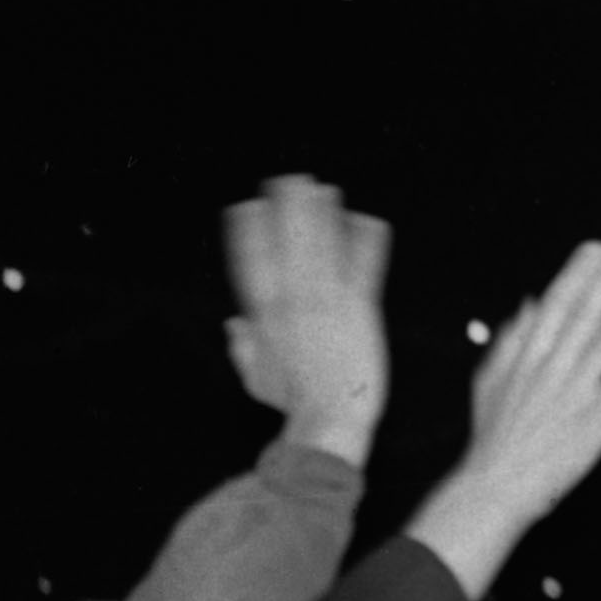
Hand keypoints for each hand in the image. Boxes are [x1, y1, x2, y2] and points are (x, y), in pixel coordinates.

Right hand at [222, 179, 395, 464]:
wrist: (328, 421)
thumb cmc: (294, 406)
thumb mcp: (257, 379)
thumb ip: (244, 349)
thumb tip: (232, 324)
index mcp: (265, 318)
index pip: (252, 265)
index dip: (248, 233)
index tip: (243, 207)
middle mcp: (293, 303)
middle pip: (287, 245)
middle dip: (286, 210)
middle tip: (287, 179)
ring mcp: (327, 303)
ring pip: (322, 248)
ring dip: (322, 215)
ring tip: (323, 188)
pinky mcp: (360, 310)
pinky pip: (363, 267)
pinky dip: (365, 243)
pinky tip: (368, 219)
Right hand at [400, 241, 600, 600]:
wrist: (495, 485)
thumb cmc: (495, 435)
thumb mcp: (490, 379)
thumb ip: (511, 339)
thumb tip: (530, 302)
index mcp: (527, 353)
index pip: (556, 301)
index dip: (579, 271)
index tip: (599, 247)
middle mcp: (553, 365)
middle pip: (588, 310)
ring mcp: (576, 390)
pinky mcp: (597, 417)